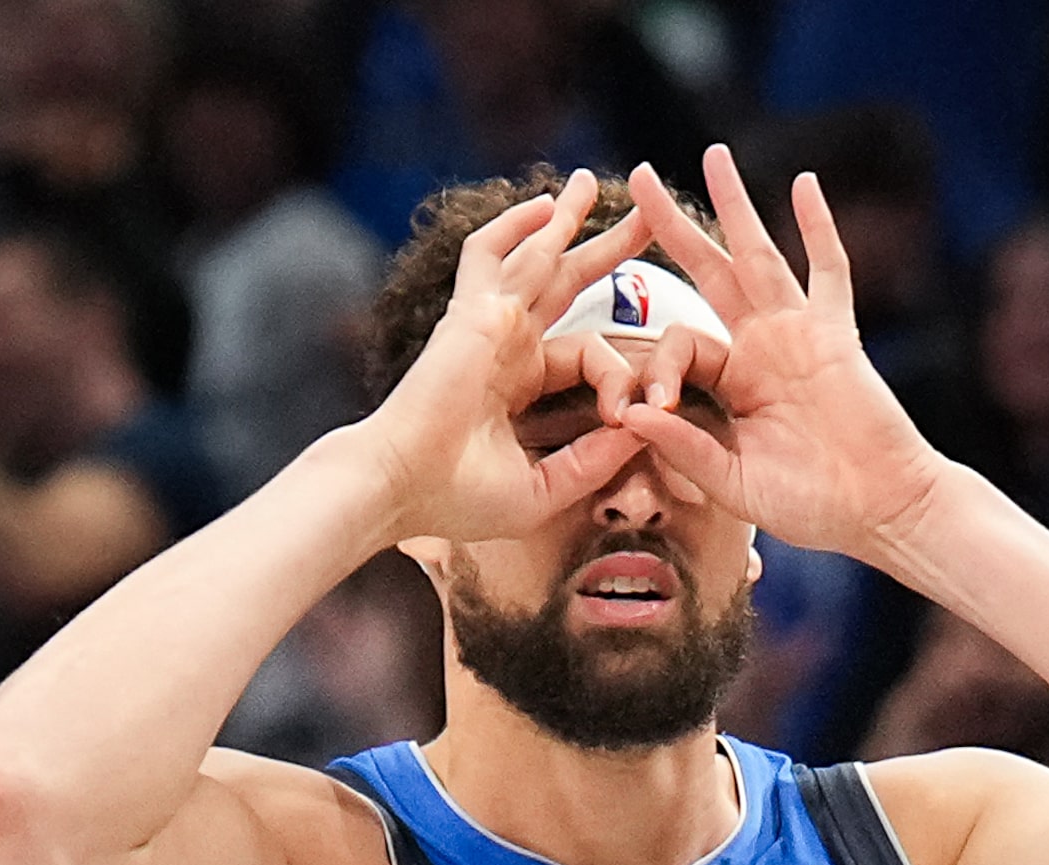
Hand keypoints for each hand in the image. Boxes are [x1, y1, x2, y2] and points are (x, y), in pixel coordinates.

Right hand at [355, 170, 653, 542]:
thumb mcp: (544, 489)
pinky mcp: (471, 314)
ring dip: (567, 219)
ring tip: (594, 181)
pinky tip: (547, 202)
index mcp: (518, 383)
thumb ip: (593, 462)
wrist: (401, 488)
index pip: (589, 354)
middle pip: (566, 283)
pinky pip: (491, 254)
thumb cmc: (458, 499)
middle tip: (648, 217)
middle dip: (607, 249)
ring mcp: (487, 324)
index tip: (631, 414)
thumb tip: (643, 428)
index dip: (621, 376)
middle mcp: (504, 345)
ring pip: (535, 256)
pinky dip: (515, 225)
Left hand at [615, 150, 947, 560]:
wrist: (879, 510)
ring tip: (713, 153)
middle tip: (633, 179)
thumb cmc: (810, 506)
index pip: (678, 348)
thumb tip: (630, 415)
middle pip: (707, 272)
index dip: (656, 374)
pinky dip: (818, 228)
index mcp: (727, 385)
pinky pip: (829, 272)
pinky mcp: (838, 335)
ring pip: (759, 256)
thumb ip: (684, 448)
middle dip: (670, 226)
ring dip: (736, 204)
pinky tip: (803, 184)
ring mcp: (798, 335)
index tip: (645, 410)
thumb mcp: (732, 483)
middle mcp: (758, 348)